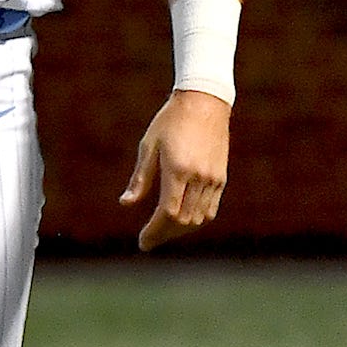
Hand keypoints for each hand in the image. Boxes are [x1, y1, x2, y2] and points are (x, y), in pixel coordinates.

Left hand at [121, 89, 230, 250]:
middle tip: (149, 240)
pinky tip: (182, 221)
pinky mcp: (221, 178)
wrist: (203, 104)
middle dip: (165, 234)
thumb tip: (125, 203)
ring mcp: (213, 180)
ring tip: (162, 232)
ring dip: (180, 230)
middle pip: (184, 221)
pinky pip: (210, 209)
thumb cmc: (169, 122)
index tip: (142, 242)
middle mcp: (199, 178)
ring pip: (199, 219)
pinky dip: (196, 220)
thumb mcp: (148, 146)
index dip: (154, 231)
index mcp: (177, 170)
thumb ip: (140, 178)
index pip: (168, 213)